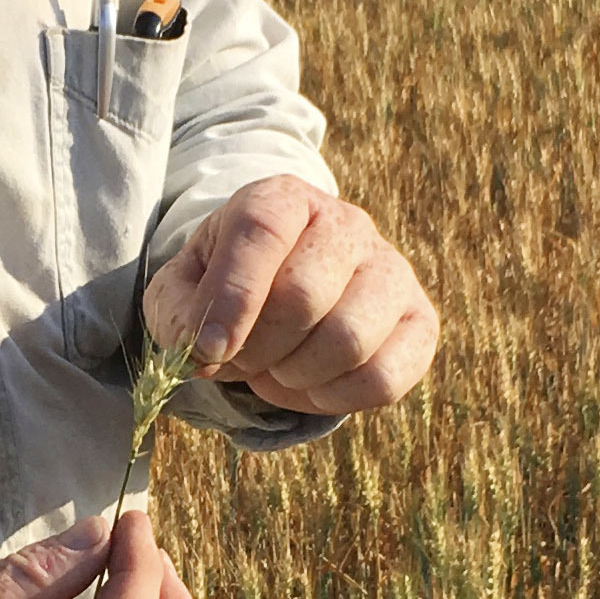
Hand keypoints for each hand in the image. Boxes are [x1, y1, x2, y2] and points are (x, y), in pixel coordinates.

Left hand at [141, 177, 438, 414]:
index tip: (209, 349)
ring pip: (349, 340)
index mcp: (283, 199)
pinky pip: (385, 377)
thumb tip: (206, 347)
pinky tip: (313, 386)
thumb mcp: (181, 292)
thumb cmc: (225, 291)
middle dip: (259, 347)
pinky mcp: (420, 320)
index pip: (260, 232)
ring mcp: (392, 270)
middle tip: (240, 359)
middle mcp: (347, 224)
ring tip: (276, 369)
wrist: (282, 295)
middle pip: (303, 296)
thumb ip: (179, 314)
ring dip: (296, 375)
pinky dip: (336, 399)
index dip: (231, 298)